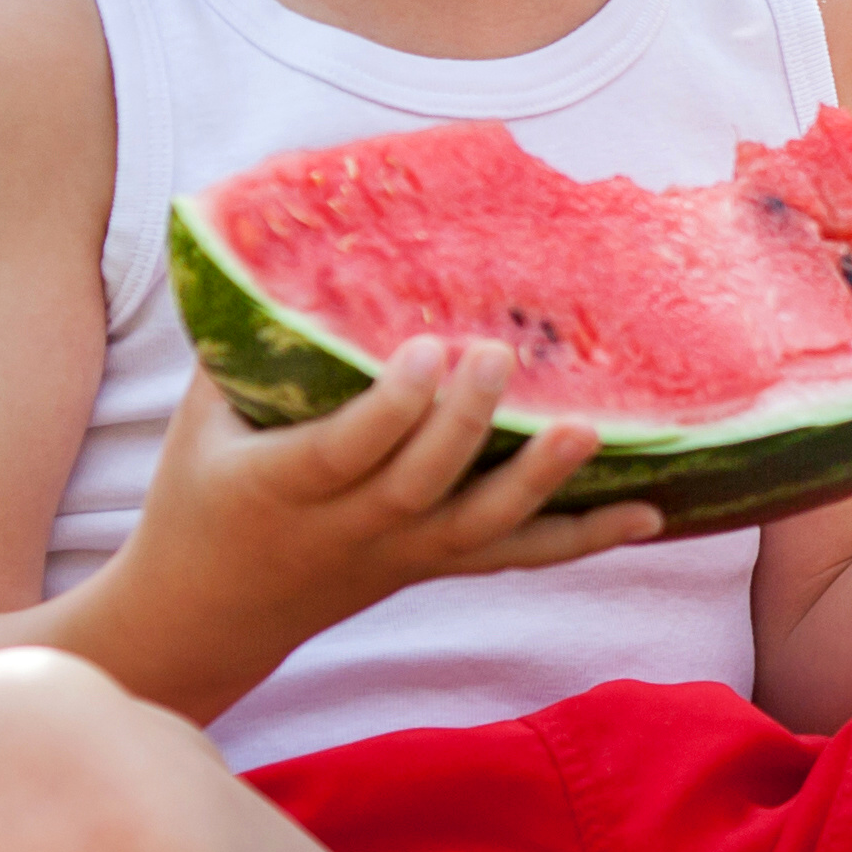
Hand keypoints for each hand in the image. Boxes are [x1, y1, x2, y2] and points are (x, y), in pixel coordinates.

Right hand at [108, 349, 668, 700]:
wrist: (203, 617)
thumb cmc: (202, 493)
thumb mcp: (204, 417)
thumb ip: (246, 343)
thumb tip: (268, 235)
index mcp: (282, 485)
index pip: (344, 449)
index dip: (389, 407)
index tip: (425, 348)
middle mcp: (349, 528)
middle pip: (419, 486)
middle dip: (465, 423)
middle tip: (502, 354)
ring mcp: (400, 555)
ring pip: (477, 529)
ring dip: (538, 483)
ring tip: (590, 430)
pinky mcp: (433, 567)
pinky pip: (514, 557)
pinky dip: (583, 537)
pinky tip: (649, 514)